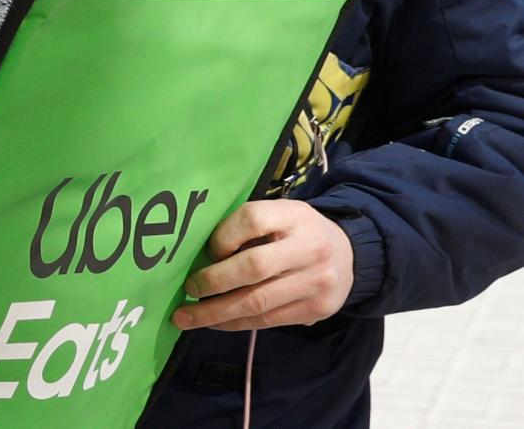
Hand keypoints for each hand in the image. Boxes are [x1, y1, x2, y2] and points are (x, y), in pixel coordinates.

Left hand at [171, 200, 352, 331]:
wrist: (349, 254)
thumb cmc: (296, 231)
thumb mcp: (278, 214)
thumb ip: (245, 227)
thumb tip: (200, 253)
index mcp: (295, 216)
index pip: (253, 220)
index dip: (223, 237)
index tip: (206, 250)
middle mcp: (310, 248)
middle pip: (254, 267)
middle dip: (214, 281)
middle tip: (188, 288)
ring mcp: (316, 282)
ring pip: (258, 302)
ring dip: (217, 313)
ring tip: (188, 316)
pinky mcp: (316, 310)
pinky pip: (268, 321)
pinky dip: (236, 323)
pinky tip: (215, 322)